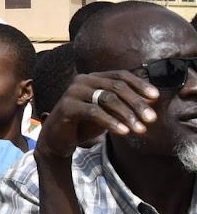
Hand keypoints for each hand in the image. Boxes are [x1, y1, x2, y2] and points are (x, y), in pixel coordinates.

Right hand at [37, 70, 158, 158]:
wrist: (58, 138)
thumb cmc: (85, 123)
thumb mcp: (108, 112)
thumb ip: (123, 105)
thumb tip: (150, 102)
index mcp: (93, 78)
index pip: (120, 75)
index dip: (139, 84)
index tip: (155, 97)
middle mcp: (82, 80)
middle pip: (116, 86)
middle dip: (137, 103)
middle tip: (152, 118)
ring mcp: (73, 91)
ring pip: (107, 98)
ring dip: (127, 114)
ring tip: (140, 129)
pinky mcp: (67, 106)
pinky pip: (94, 112)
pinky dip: (111, 122)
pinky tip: (124, 132)